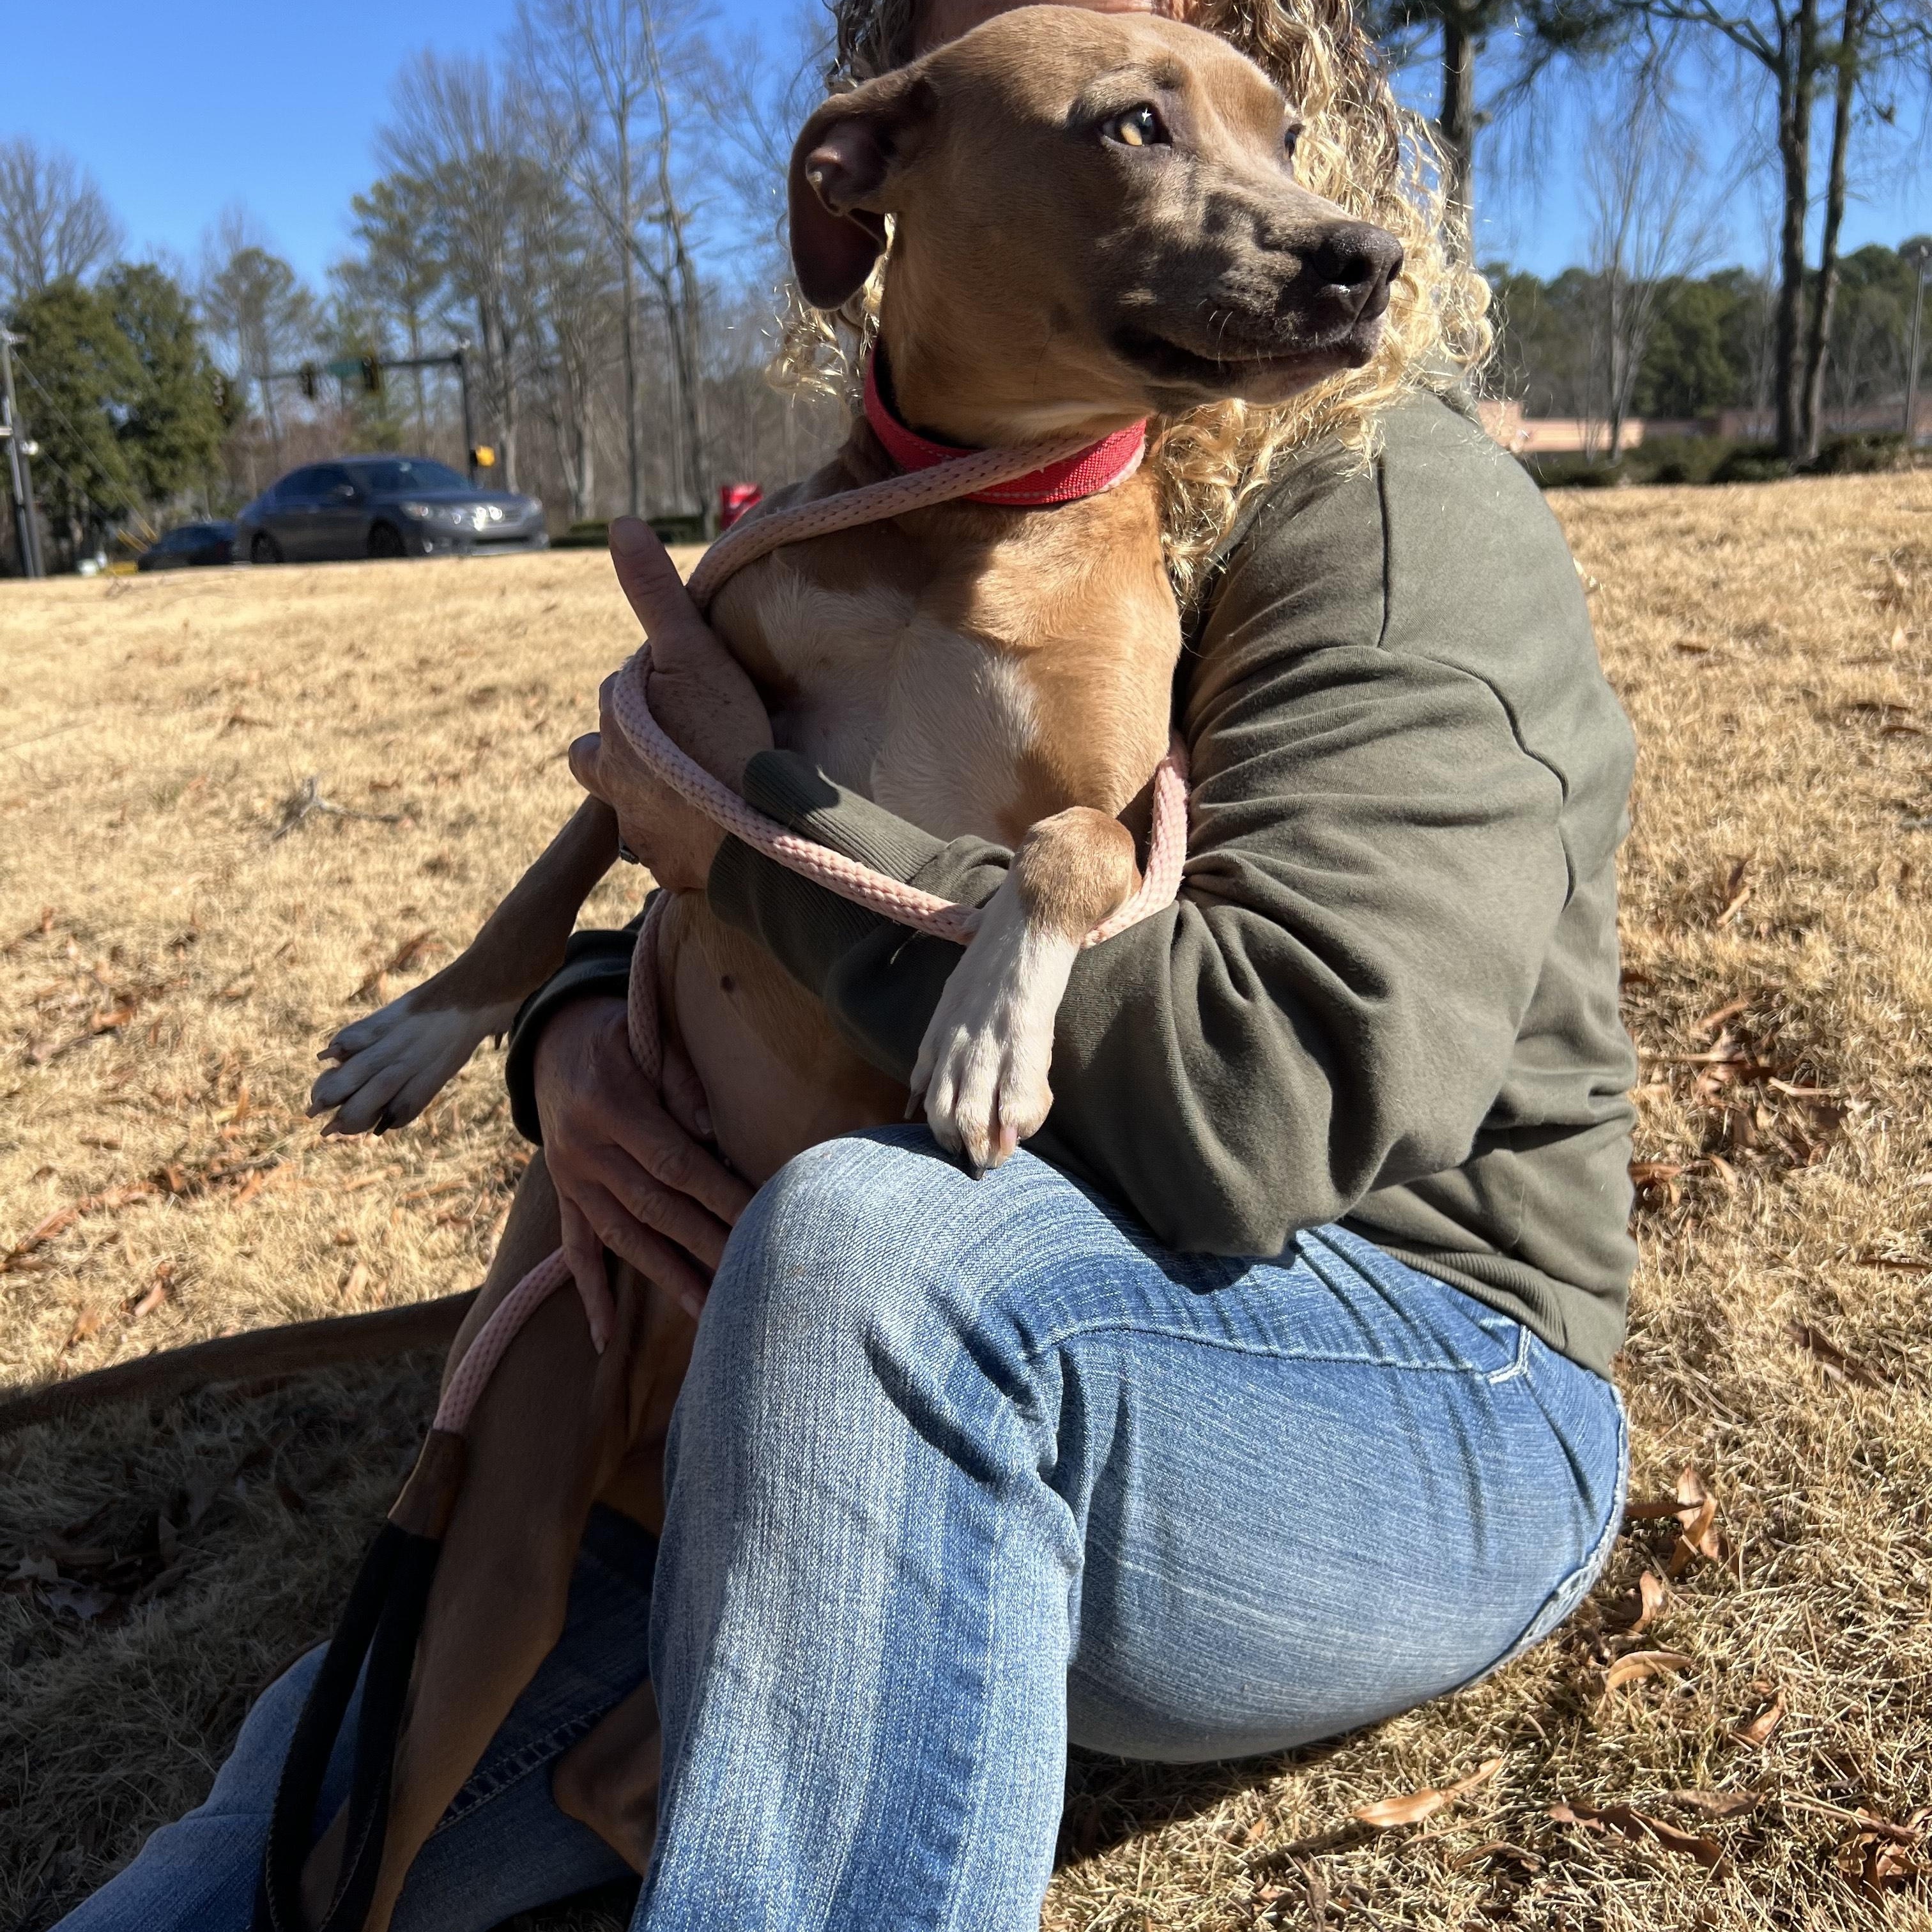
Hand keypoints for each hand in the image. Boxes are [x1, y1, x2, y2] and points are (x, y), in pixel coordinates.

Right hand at [533, 994, 754, 1342]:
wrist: (550, 1038)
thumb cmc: (616, 1033)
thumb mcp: (643, 1036)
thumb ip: (680, 1084)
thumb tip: (713, 1137)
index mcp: (609, 1107)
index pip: (675, 1163)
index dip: (719, 1195)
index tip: (760, 1221)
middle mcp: (583, 1151)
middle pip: (654, 1209)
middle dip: (705, 1247)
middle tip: (749, 1281)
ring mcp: (569, 1178)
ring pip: (622, 1237)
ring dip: (666, 1277)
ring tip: (708, 1315)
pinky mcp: (563, 1195)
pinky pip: (574, 1249)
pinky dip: (589, 1292)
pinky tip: (604, 1334)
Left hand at [568, 517, 773, 891]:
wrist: (747, 836)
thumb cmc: (719, 741)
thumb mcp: (691, 654)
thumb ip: (655, 594)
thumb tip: (620, 524)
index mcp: (607, 730)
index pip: (618, 691)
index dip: (653, 683)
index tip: (689, 687)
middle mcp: (611, 784)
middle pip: (608, 754)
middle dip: (636, 746)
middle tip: (686, 739)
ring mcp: (638, 834)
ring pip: (631, 807)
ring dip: (652, 797)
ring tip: (693, 790)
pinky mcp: (669, 872)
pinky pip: (668, 852)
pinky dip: (683, 841)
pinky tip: (713, 833)